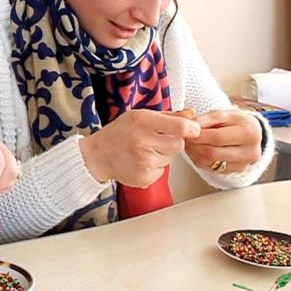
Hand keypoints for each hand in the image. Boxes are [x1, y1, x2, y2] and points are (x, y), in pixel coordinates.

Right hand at [79, 109, 200, 186]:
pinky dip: (155, 167)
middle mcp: (143, 141)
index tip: (193, 129)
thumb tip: (192, 115)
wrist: (97, 155)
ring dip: (163, 154)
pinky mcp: (145, 177)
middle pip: (178, 144)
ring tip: (144, 151)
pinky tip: (140, 162)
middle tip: (156, 140)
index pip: (180, 126)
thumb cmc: (119, 133)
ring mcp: (144, 161)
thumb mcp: (139, 116)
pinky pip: (162, 171)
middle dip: (172, 141)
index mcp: (142, 121)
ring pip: (171, 158)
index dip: (191, 128)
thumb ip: (167, 116)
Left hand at [184, 109, 261, 173]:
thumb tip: (192, 123)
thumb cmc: (237, 122)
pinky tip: (196, 149)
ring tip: (189, 141)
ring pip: (209, 162)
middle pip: (212, 153)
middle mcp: (250, 152)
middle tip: (185, 137)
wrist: (250, 134)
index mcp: (250, 134)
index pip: (217, 137)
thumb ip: (209, 118)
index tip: (186, 130)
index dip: (198, 135)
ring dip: (194, 152)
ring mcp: (243, 165)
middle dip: (194, 144)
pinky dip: (198, 158)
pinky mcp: (234, 171)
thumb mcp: (226, 114)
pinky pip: (210, 168)